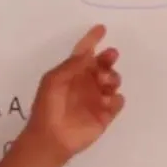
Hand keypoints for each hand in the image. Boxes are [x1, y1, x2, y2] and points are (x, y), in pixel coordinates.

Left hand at [24, 24, 124, 164]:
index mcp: (72, 73)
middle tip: (110, 56)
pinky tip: (106, 102)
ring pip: (113, 81)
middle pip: (103, 65)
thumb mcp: (54, 80)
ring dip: (112, 78)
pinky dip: (115, 99)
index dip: (92, 40)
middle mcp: (86, 83)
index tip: (101, 29)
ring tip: (104, 84)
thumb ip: (72, 65)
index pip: (84, 52)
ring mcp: (97, 99)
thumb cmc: (48, 107)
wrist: (52, 138)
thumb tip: (88, 53)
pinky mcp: (105, 115)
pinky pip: (118, 101)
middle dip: (108, 58)